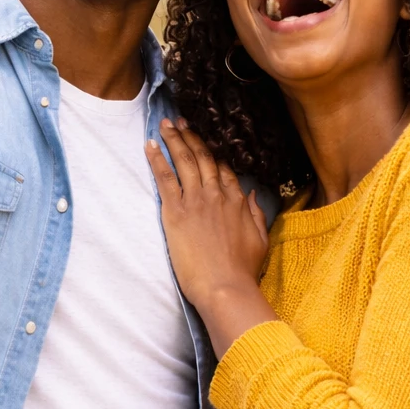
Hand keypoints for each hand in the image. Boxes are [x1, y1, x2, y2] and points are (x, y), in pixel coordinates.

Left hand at [146, 119, 275, 355]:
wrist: (226, 286)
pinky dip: (157, 159)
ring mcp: (196, 201)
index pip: (224, 169)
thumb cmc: (242, 271)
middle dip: (192, 137)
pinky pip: (165, 178)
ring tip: (165, 124)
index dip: (214, 152)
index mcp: (237, 202)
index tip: (205, 140)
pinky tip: (149, 145)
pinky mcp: (176, 212)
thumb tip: (253, 195)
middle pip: (204, 158)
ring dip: (174, 140)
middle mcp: (217, 195)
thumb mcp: (260, 240)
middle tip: (182, 121)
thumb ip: (256, 214)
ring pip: (185, 161)